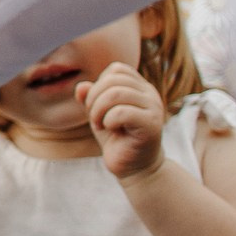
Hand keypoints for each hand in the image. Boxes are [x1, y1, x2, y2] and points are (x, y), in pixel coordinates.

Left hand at [78, 62, 166, 181]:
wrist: (133, 166)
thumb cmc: (116, 137)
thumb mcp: (98, 112)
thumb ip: (90, 96)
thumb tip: (81, 86)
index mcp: (140, 87)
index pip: (117, 69)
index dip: (99, 84)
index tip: (96, 105)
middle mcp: (150, 94)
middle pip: (113, 79)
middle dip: (94, 98)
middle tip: (95, 118)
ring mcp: (154, 108)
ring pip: (115, 94)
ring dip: (98, 110)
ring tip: (100, 124)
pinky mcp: (152, 125)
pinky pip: (122, 112)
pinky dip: (107, 120)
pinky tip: (110, 130)